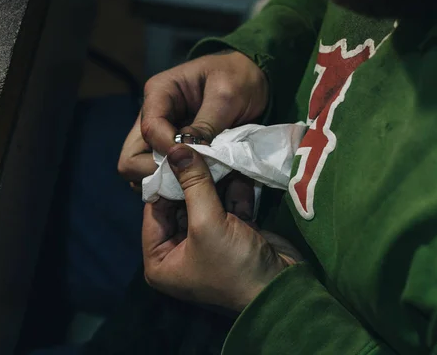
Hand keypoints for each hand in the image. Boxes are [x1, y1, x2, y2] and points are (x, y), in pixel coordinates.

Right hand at [118, 50, 268, 184]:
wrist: (253, 80)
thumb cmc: (239, 78)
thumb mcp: (227, 96)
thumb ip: (206, 124)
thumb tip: (187, 154)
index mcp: (159, 92)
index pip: (149, 129)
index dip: (168, 150)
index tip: (193, 161)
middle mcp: (151, 115)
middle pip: (132, 157)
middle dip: (156, 173)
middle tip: (188, 178)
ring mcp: (159, 137)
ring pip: (142, 171)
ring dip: (166, 182)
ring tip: (195, 182)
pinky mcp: (171, 152)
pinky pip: (161, 176)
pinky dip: (176, 184)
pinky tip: (198, 184)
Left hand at [143, 145, 301, 311]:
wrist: (283, 290)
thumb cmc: (233, 265)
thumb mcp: (207, 223)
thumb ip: (193, 183)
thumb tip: (176, 148)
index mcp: (160, 260)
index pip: (154, 210)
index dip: (164, 180)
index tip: (174, 148)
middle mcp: (179, 252)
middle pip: (180, 203)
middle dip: (194, 177)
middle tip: (200, 146)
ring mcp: (207, 242)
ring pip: (205, 201)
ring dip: (216, 180)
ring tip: (220, 153)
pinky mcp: (233, 234)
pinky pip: (227, 206)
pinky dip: (235, 191)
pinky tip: (239, 170)